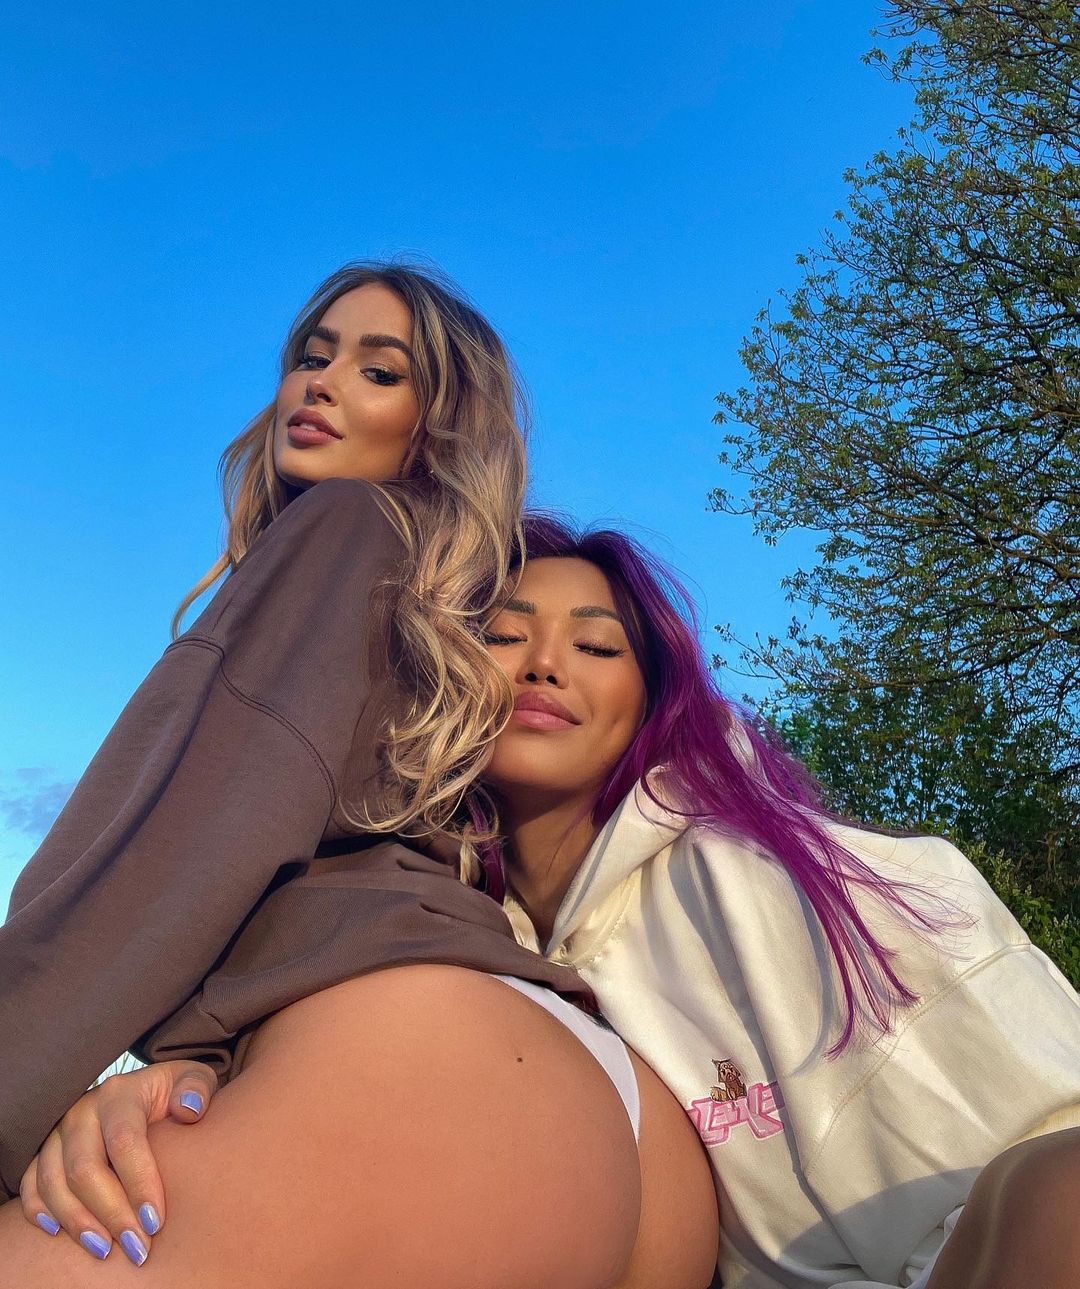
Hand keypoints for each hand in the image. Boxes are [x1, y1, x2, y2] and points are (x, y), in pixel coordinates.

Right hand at [19, 1059, 217, 1265]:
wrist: (147, 1091)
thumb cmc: (173, 1093)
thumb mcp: (194, 1081)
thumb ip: (196, 1088)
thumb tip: (189, 1109)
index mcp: (121, 1093)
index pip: (124, 1141)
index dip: (139, 1184)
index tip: (156, 1221)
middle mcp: (84, 1111)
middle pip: (85, 1168)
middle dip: (111, 1214)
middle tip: (136, 1246)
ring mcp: (60, 1132)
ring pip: (53, 1181)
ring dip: (77, 1221)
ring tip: (105, 1249)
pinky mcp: (45, 1151)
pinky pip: (32, 1183)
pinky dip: (39, 1210)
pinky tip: (59, 1234)